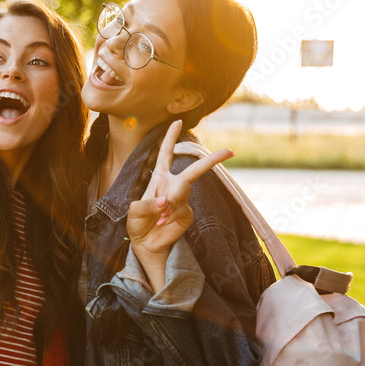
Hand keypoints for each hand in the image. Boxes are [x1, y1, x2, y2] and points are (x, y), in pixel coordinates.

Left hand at [126, 120, 232, 287]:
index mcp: (159, 178)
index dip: (170, 137)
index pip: (165, 153)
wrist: (144, 244)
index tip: (177, 121)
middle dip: (212, 160)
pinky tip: (162, 221)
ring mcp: (183, 200)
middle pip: (195, 169)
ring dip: (170, 202)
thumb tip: (165, 201)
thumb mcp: (134, 210)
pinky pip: (181, 209)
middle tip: (230, 151)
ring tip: (159, 214)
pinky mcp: (187, 214)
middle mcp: (174, 185)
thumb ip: (147, 204)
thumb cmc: (137, 223)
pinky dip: (170, 215)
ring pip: (182, 192)